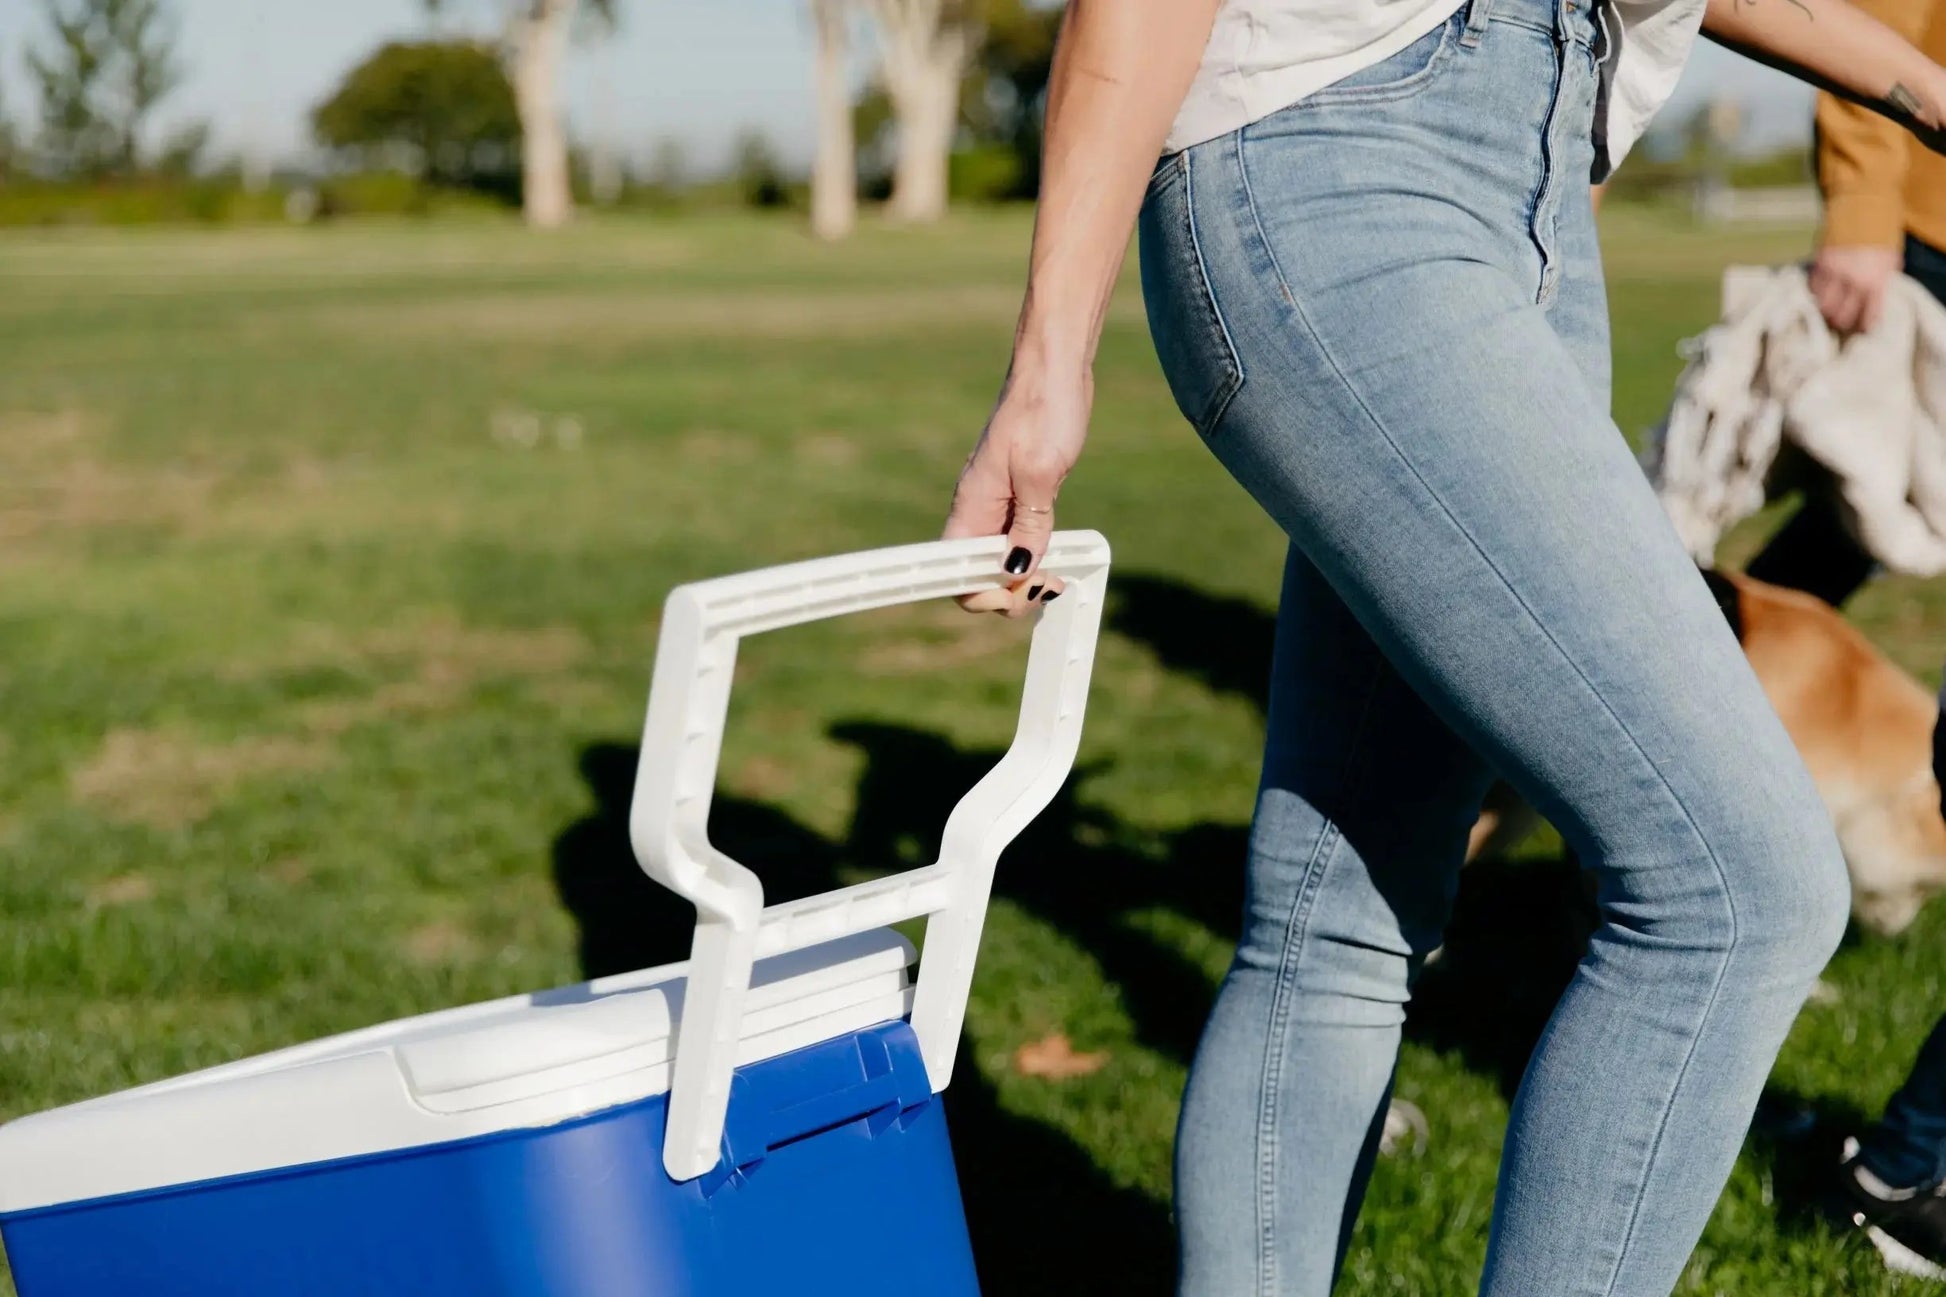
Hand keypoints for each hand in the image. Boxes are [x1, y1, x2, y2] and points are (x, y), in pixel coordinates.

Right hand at [943, 364, 1089, 616]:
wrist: (1055, 367)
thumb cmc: (1043, 409)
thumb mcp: (1040, 472)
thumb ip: (1028, 525)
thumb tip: (1016, 571)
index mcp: (971, 505)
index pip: (955, 572)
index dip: (982, 593)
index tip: (1019, 588)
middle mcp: (978, 509)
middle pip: (976, 574)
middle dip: (1008, 591)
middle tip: (1049, 583)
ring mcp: (997, 504)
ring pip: (998, 561)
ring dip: (1024, 578)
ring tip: (1058, 575)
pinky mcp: (1018, 496)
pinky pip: (1016, 542)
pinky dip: (1033, 557)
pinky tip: (1057, 555)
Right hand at [1809, 243, 1901, 333]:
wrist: (1864, 206)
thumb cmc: (1881, 236)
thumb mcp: (1890, 262)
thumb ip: (1880, 284)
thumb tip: (1869, 305)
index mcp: (1876, 282)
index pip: (1868, 317)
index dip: (1864, 327)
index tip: (1861, 329)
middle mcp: (1854, 281)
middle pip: (1841, 316)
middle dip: (1840, 322)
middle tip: (1840, 322)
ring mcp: (1835, 273)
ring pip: (1822, 306)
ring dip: (1824, 311)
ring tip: (1826, 311)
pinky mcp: (1820, 264)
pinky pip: (1813, 288)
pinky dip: (1815, 294)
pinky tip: (1818, 294)